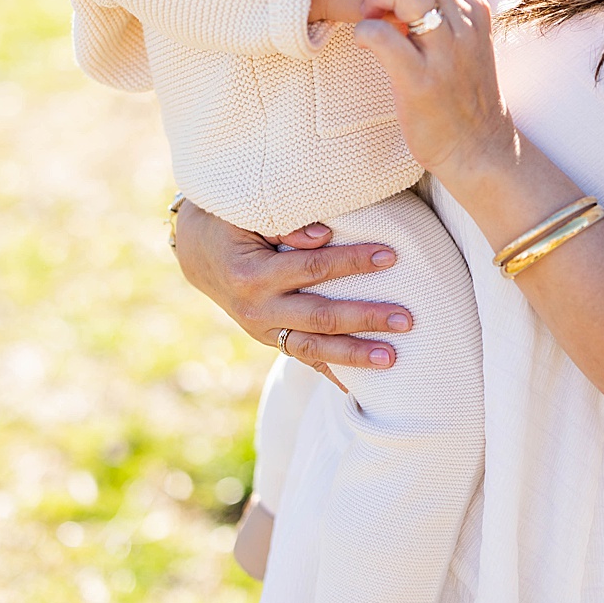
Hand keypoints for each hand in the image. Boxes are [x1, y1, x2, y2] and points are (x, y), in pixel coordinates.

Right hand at [170, 198, 413, 388]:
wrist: (198, 253)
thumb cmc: (229, 224)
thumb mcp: (247, 216)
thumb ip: (285, 226)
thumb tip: (326, 237)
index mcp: (252, 275)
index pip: (313, 268)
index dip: (352, 262)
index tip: (391, 256)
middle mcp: (257, 309)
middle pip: (320, 316)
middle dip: (365, 318)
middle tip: (406, 319)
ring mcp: (262, 331)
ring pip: (313, 349)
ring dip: (354, 354)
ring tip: (392, 358)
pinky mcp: (268, 340)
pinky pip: (303, 360)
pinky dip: (331, 373)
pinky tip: (359, 387)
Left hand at [337, 0, 518, 184]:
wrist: (480, 147)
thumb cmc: (459, 90)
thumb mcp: (460, 37)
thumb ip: (439, 4)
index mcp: (472, 6)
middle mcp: (464, 22)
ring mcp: (446, 52)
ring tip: (367, 11)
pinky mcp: (422, 82)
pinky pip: (383, 38)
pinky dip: (364, 30)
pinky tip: (364, 39)